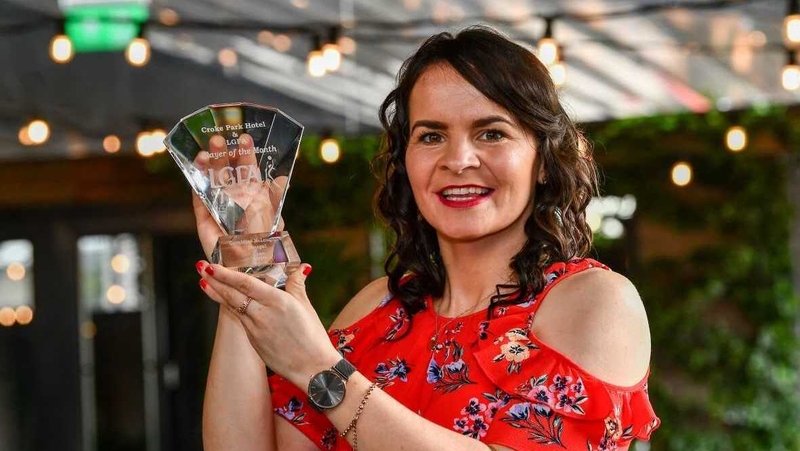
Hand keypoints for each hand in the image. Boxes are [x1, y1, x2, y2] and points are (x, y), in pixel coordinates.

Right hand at [192, 133, 287, 260]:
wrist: (249, 270)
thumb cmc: (265, 245)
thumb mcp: (273, 217)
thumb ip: (273, 197)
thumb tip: (282, 177)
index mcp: (254, 196)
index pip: (250, 171)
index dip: (247, 155)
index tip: (245, 138)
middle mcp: (235, 199)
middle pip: (229, 171)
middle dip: (226, 154)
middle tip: (221, 138)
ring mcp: (218, 207)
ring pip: (213, 180)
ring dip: (211, 164)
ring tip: (209, 148)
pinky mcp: (204, 218)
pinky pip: (200, 197)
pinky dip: (197, 181)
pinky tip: (197, 164)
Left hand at [196, 261, 340, 389]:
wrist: (312, 369)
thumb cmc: (313, 337)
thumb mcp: (306, 307)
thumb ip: (297, 285)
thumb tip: (301, 268)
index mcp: (277, 302)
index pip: (245, 284)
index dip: (225, 274)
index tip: (210, 265)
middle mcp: (262, 314)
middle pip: (232, 294)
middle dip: (213, 280)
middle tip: (199, 267)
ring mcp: (255, 330)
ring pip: (232, 308)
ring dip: (217, 294)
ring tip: (204, 282)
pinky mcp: (254, 342)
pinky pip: (240, 320)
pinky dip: (231, 308)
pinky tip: (226, 301)